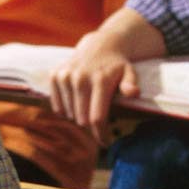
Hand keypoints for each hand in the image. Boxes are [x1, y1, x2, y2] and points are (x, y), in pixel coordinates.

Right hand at [47, 28, 141, 143]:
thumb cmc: (117, 65)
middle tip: (99, 122)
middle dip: (91, 126)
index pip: (97, 117)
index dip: (100, 134)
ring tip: (89, 106)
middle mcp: (80, 78)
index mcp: (100, 80)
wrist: (99, 45)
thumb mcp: (130, 72)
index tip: (105, 143)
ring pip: (69, 114)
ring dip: (79, 116)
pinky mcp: (55, 76)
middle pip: (82, 119)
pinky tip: (76, 102)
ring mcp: (65, 76)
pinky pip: (57, 106)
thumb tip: (133, 93)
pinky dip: (66, 109)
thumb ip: (131, 84)